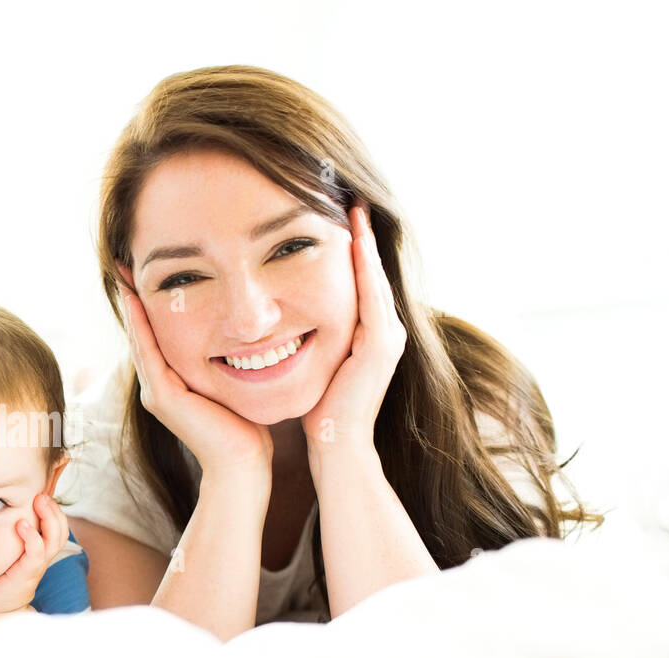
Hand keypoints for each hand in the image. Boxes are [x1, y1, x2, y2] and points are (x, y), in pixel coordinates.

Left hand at [0, 493, 68, 619]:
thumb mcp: (8, 553)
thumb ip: (9, 536)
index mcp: (40, 550)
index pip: (57, 526)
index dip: (53, 510)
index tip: (41, 493)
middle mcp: (43, 556)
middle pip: (61, 529)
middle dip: (54, 509)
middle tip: (42, 494)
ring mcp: (37, 565)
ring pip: (54, 538)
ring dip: (48, 517)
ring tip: (39, 501)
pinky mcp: (27, 574)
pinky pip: (37, 553)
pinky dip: (32, 537)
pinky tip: (23, 524)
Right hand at [116, 265, 272, 483]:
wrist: (243, 464)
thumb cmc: (247, 427)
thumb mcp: (233, 384)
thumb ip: (227, 362)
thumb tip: (245, 335)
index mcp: (171, 383)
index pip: (155, 335)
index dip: (148, 304)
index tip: (145, 272)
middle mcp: (157, 386)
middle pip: (141, 333)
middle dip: (133, 299)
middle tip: (124, 263)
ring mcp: (155, 392)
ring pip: (139, 339)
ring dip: (131, 306)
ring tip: (124, 274)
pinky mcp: (162, 398)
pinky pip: (148, 352)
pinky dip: (141, 325)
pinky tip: (137, 299)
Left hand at [301, 201, 406, 456]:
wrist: (336, 448)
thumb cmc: (317, 412)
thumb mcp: (313, 364)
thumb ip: (308, 338)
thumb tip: (279, 319)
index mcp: (369, 335)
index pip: (360, 281)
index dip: (351, 249)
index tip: (337, 215)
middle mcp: (385, 332)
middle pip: (372, 273)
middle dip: (362, 236)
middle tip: (351, 197)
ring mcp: (388, 338)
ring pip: (374, 279)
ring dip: (365, 243)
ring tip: (354, 208)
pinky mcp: (381, 347)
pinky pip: (371, 297)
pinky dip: (364, 269)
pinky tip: (354, 243)